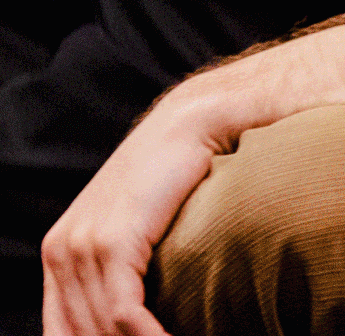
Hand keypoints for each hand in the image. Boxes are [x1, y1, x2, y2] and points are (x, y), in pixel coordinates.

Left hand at [42, 96, 226, 335]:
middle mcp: (62, 250)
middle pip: (79, 333)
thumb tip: (133, 312)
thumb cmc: (177, 175)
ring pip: (101, 329)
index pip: (60, 329)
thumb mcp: (139, 226)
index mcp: (60, 252)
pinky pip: (123, 311)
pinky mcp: (114, 240)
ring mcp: (84, 245)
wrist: (193, 123)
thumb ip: (125, 267)